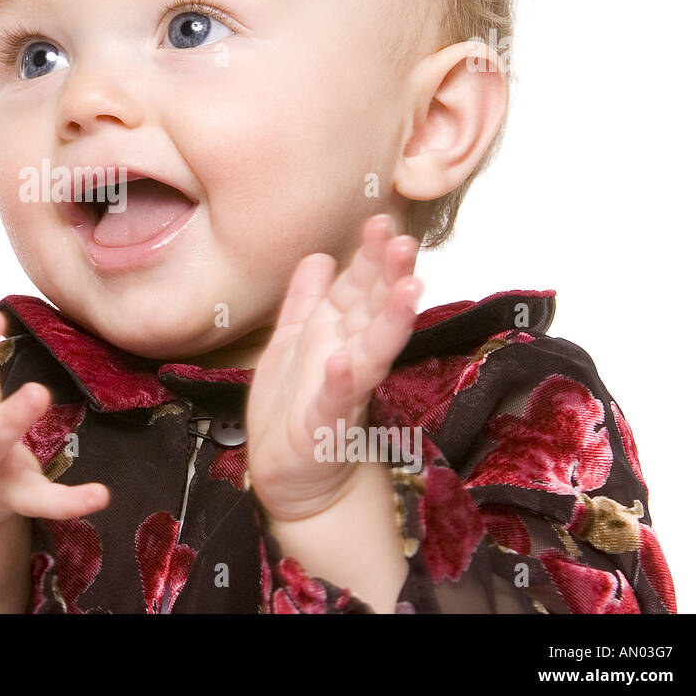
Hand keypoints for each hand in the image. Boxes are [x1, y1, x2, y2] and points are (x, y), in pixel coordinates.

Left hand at [246, 214, 422, 522]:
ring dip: (388, 321)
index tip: (383, 221)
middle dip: (390, 276)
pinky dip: (342, 381)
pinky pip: (337, 400)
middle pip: (374, 310)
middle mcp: (348, 355)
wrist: (290, 474)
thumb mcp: (291, 341)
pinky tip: (344, 362)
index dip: (371, 256)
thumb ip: (305, 299)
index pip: (360, 287)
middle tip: (405, 243)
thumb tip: (320, 255)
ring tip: (405, 291)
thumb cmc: (293, 406)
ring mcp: (342, 390)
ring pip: (372, 349)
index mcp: (338, 332)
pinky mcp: (327, 424)